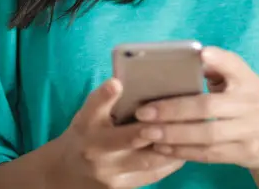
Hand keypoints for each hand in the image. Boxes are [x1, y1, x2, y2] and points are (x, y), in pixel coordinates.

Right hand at [50, 78, 185, 188]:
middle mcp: (95, 150)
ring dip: (171, 146)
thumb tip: (124, 80)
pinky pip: (152, 175)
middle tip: (180, 114)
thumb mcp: (88, 112)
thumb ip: (105, 99)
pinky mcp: (122, 188)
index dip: (105, 95)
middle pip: (128, 138)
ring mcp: (109, 173)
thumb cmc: (85, 133)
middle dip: (156, 127)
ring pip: (147, 160)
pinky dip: (170, 162)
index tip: (117, 83)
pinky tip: (183, 149)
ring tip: (191, 131)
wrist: (68, 171)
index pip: (94, 108)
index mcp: (86, 124)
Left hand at [134, 46, 258, 168]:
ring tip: (147, 132)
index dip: (219, 60)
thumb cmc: (237, 100)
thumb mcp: (233, 80)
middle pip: (208, 107)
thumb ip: (212, 68)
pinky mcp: (243, 152)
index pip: (235, 65)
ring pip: (207, 134)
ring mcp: (250, 131)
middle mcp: (252, 103)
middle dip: (173, 110)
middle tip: (144, 112)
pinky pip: (208, 154)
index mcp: (247, 79)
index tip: (201, 53)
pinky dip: (182, 151)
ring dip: (173, 134)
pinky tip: (162, 147)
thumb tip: (178, 60)